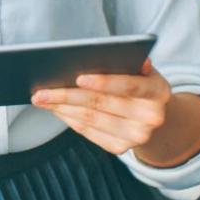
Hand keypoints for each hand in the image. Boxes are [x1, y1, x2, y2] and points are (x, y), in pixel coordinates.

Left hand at [33, 56, 174, 156]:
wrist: (155, 116)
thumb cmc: (140, 83)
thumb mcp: (142, 70)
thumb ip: (127, 61)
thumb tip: (103, 52)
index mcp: (158, 91)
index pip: (128, 86)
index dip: (104, 82)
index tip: (78, 78)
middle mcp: (151, 117)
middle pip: (102, 104)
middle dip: (67, 96)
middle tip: (41, 92)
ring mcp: (136, 136)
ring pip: (91, 120)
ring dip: (62, 108)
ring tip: (42, 99)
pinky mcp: (121, 148)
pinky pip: (88, 133)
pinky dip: (69, 120)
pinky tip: (56, 109)